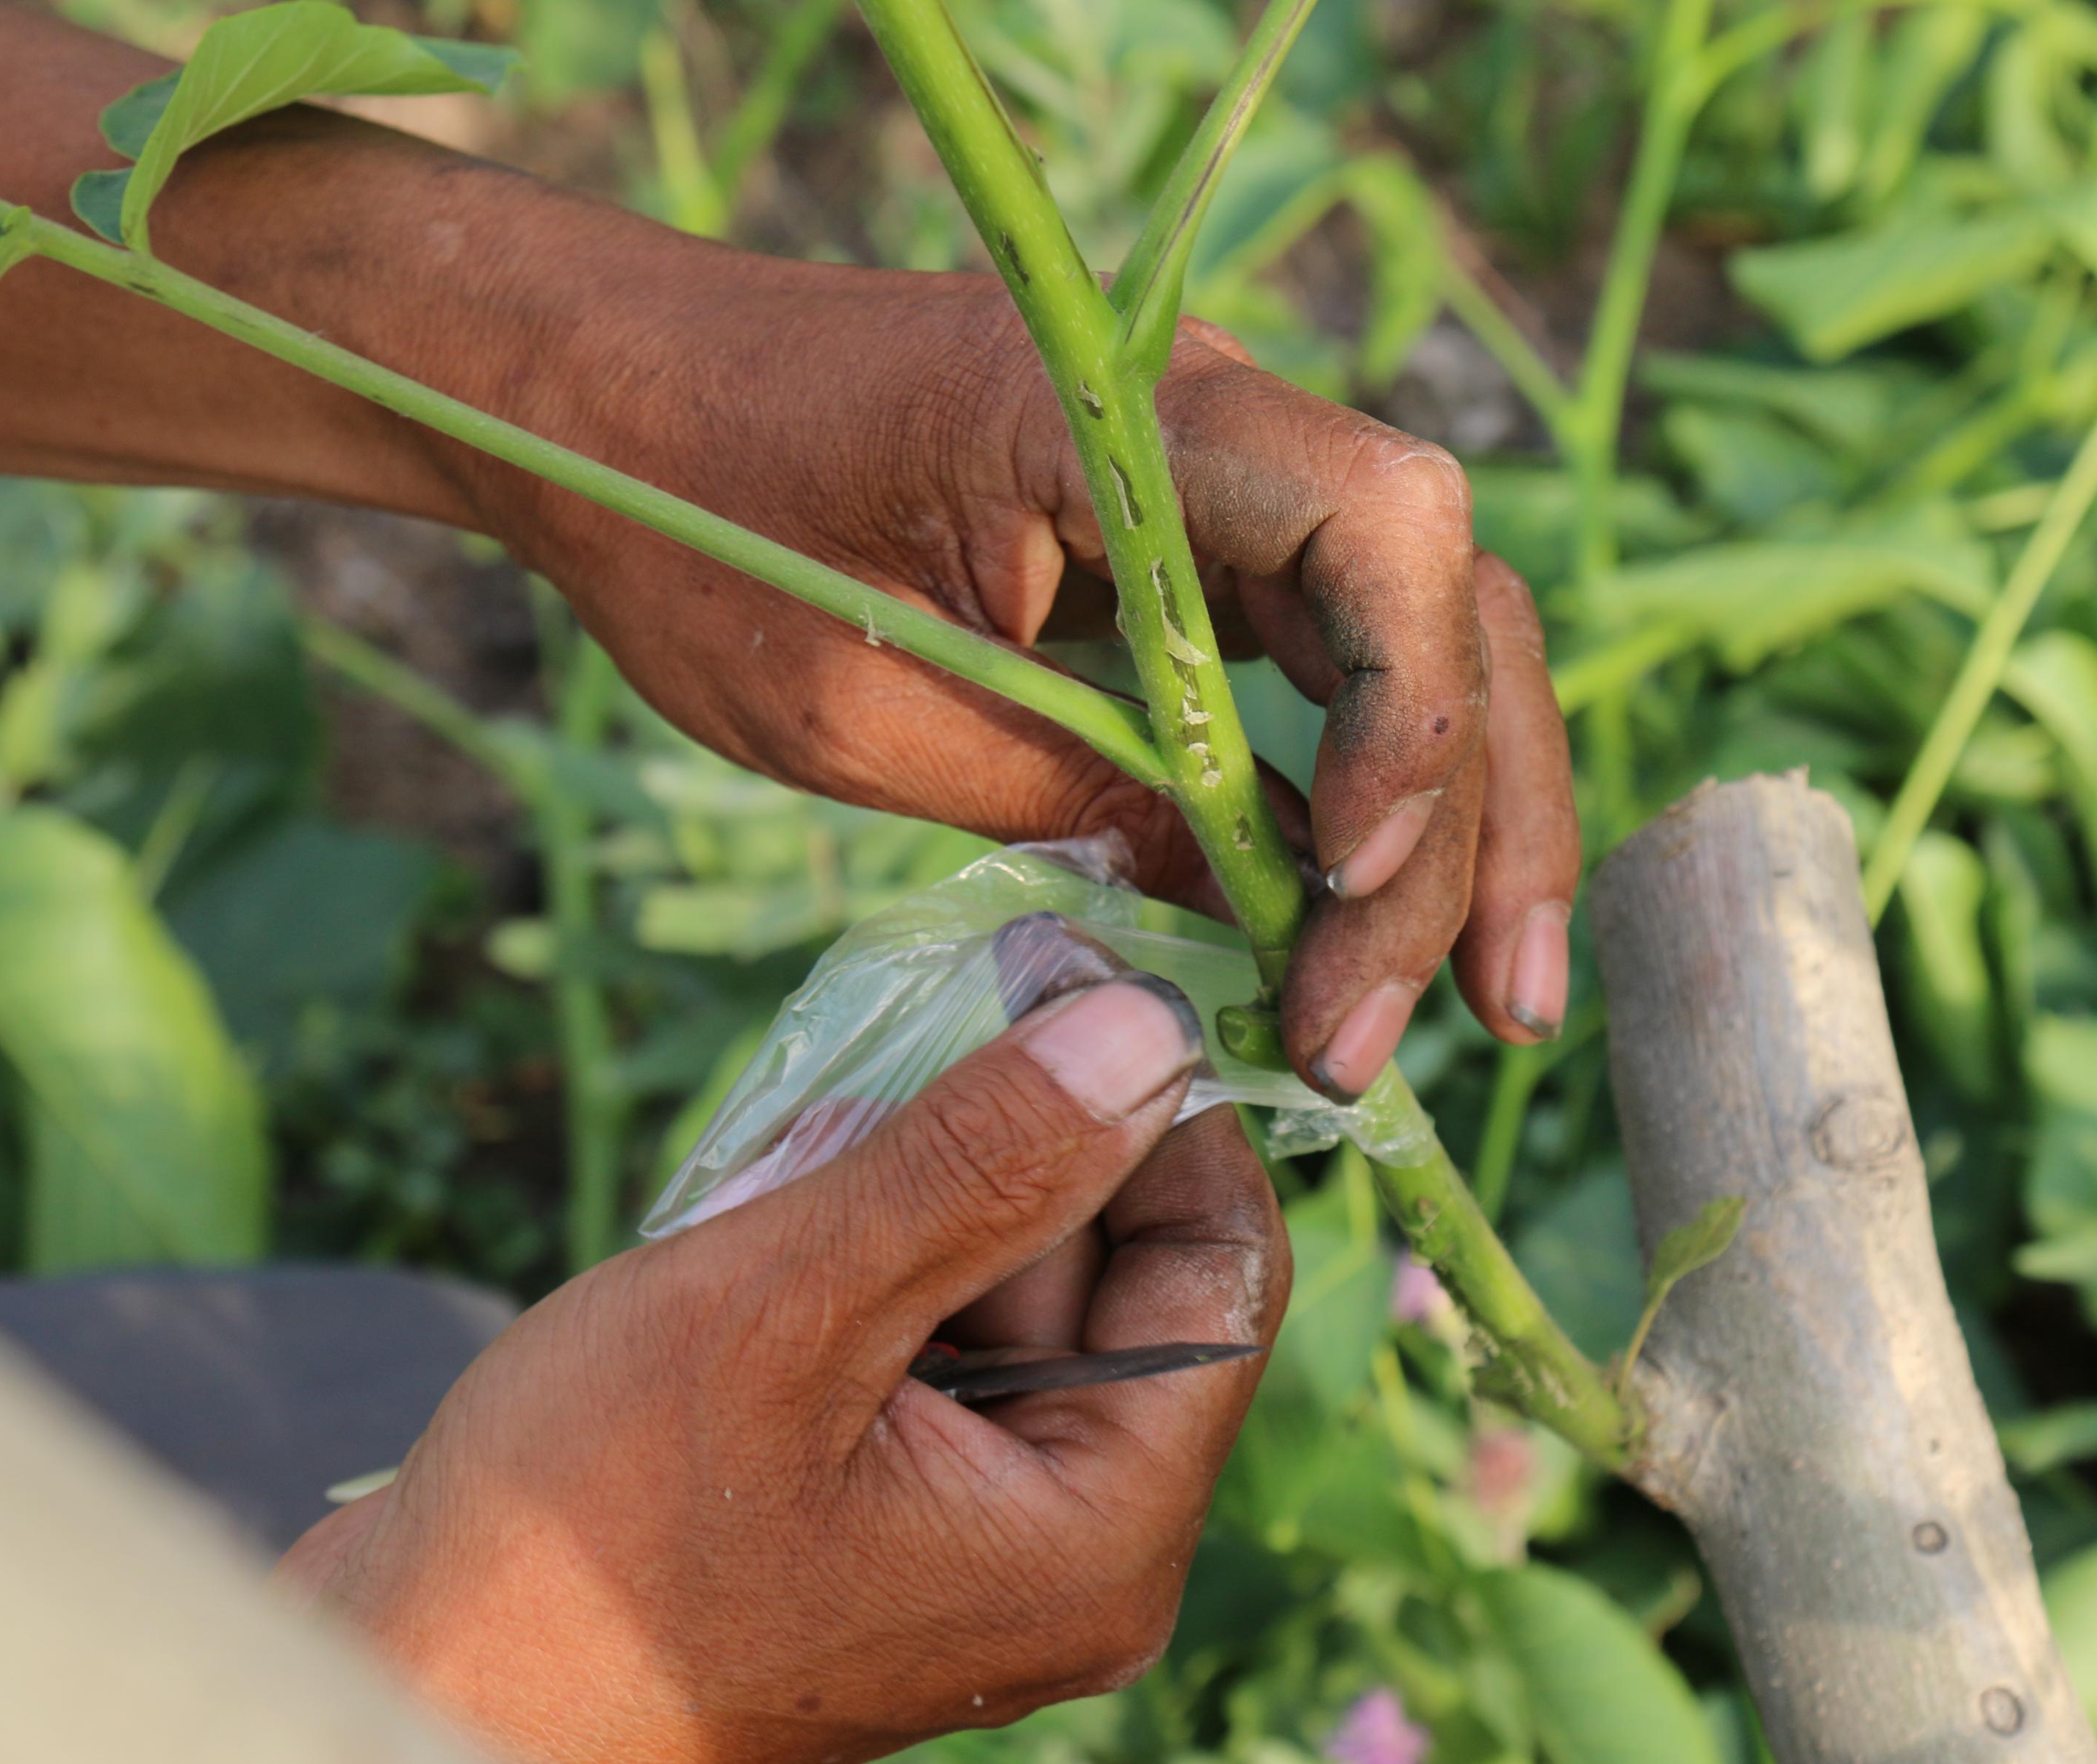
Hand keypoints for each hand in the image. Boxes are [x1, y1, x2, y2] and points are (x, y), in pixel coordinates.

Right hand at [276, 977, 1285, 1763]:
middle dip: (1018, 1145)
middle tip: (935, 1006)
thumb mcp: (788, 1309)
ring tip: (806, 1144)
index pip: (1219, 1279)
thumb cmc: (581, 1534)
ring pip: (1008, 1305)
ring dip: (924, 1193)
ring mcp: (971, 1551)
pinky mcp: (881, 1528)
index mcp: (1097, 1539)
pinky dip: (866, 1265)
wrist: (408, 1710)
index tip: (1083, 975)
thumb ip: (978, 1165)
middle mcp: (1068, 1559)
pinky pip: (924, 1355)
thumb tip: (1142, 1034)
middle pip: (1115, 1285)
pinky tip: (772, 1205)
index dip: (1166, 1116)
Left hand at [433, 243, 1581, 1099]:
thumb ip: (1085, 805)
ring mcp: (1219, 479)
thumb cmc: (697, 534)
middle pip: (1445, 603)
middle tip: (1474, 1021)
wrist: (608, 409)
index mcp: (1123, 412)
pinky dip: (1376, 798)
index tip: (1345, 873)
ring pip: (1422, 643)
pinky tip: (1387, 930)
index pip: (1381, 521)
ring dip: (1466, 826)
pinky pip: (1337, 664)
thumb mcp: (879, 716)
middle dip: (1476, 823)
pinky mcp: (1195, 547)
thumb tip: (1257, 927)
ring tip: (1488, 1011)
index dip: (1411, 706)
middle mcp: (1214, 419)